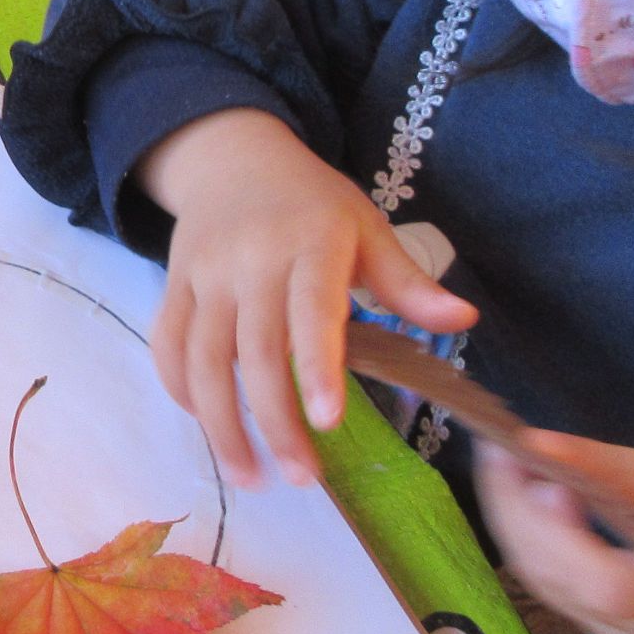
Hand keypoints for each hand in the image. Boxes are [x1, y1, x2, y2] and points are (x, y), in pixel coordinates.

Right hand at [139, 108, 477, 487]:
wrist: (231, 155)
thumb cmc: (312, 202)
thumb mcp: (367, 227)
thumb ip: (408, 282)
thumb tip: (464, 319)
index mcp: (309, 244)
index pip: (312, 312)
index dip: (318, 368)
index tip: (329, 422)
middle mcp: (250, 260)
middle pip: (256, 352)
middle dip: (276, 422)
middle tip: (302, 478)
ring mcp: (205, 274)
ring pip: (203, 359)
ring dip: (221, 424)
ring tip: (249, 476)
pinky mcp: (174, 284)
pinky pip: (168, 345)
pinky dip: (181, 391)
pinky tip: (206, 427)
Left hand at [478, 436, 633, 633]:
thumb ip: (617, 472)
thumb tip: (539, 444)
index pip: (607, 586)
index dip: (559, 531)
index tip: (533, 467)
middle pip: (559, 583)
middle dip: (515, 511)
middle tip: (498, 447)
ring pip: (544, 585)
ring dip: (513, 520)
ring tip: (505, 461)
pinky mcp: (609, 633)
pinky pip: (555, 587)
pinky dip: (532, 538)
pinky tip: (526, 495)